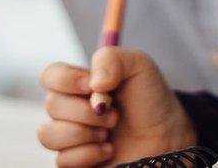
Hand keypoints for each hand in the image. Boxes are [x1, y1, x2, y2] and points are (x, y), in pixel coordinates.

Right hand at [38, 47, 196, 166]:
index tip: (93, 86)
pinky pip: (62, 160)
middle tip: (114, 115)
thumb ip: (111, 59)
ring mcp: (71, 137)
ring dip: (84, 133)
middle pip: (52, 105)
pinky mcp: (75, 162)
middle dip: (86, 111)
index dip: (67, 80)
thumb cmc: (152, 99)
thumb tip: (93, 84)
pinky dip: (89, 155)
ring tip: (109, 134)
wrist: (168, 137)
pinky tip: (109, 151)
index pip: (50, 76)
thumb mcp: (138, 66)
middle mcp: (71, 109)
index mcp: (80, 84)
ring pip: (49, 135)